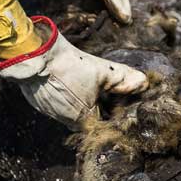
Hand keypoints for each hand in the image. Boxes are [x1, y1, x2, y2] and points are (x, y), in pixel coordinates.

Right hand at [0, 16, 147, 126]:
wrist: (36, 56)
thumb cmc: (70, 66)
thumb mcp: (103, 72)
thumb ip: (124, 79)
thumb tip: (144, 83)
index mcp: (83, 118)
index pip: (103, 124)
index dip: (112, 115)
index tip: (117, 106)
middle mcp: (65, 120)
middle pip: (87, 119)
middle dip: (97, 109)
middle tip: (103, 95)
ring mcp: (50, 112)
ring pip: (70, 112)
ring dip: (79, 103)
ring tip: (85, 88)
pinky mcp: (39, 102)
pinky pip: (55, 104)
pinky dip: (64, 97)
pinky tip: (68, 83)